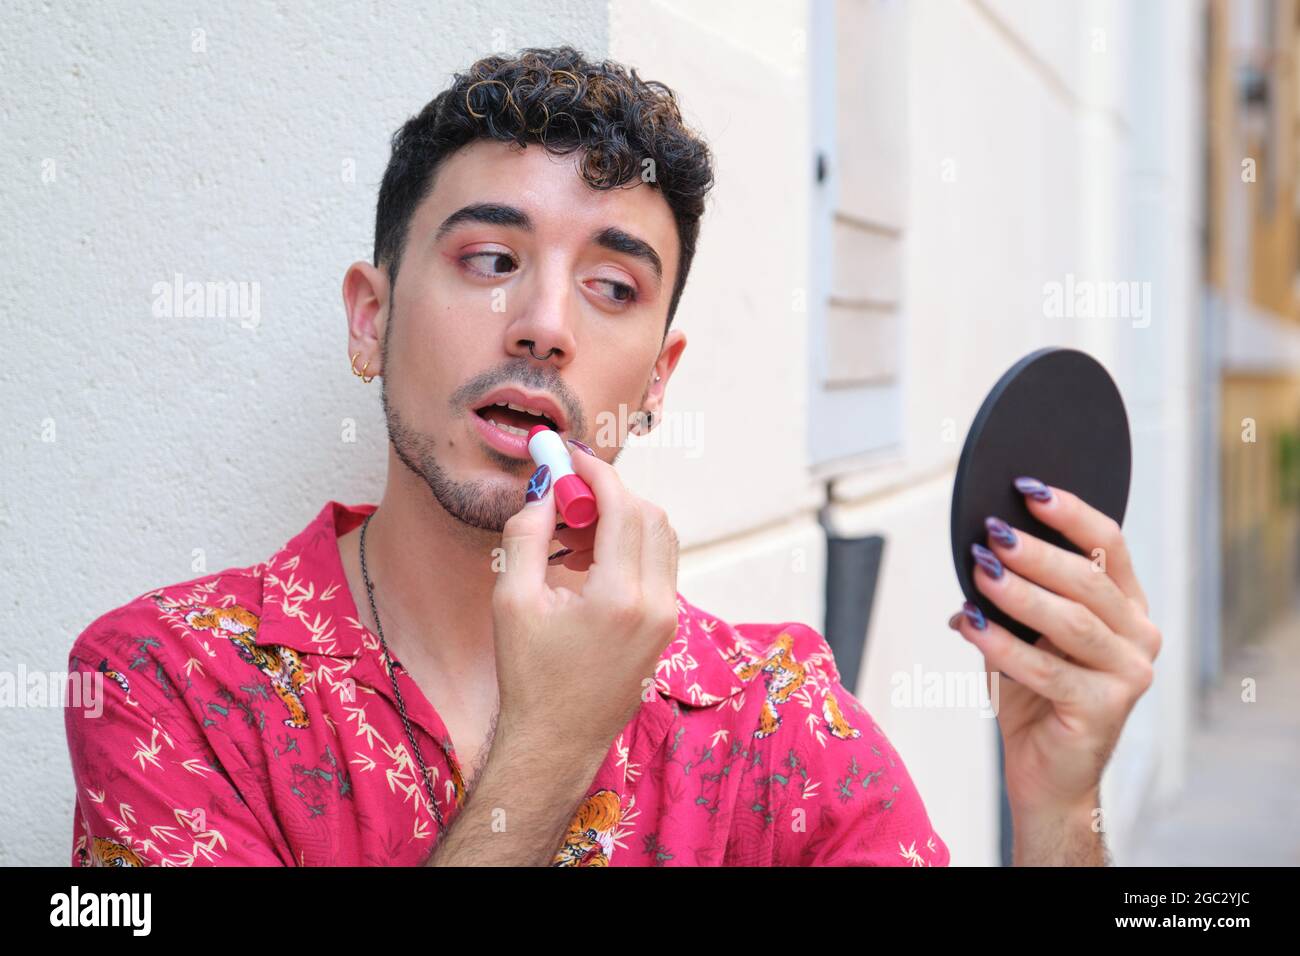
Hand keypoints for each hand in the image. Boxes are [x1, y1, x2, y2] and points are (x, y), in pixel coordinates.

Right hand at [491, 445, 680, 759]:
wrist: (556, 741)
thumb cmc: (528, 676)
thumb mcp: (512, 600)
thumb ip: (529, 534)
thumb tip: (546, 488)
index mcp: (619, 597)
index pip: (623, 507)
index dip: (596, 473)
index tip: (570, 456)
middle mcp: (656, 604)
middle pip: (650, 515)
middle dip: (610, 494)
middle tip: (567, 496)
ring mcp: (668, 618)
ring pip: (661, 537)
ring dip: (623, 519)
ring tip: (572, 534)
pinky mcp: (667, 627)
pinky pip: (660, 565)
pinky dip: (631, 547)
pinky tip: (588, 562)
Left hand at [947, 477, 1161, 827]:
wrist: (1046, 773)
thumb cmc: (1034, 695)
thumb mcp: (1021, 631)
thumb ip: (1010, 592)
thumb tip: (977, 550)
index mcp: (1128, 607)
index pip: (1109, 545)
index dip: (1071, 513)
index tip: (1028, 489)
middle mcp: (1140, 636)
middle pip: (1088, 581)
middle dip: (1035, 552)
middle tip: (991, 534)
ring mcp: (1129, 675)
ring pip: (1071, 622)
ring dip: (1020, 593)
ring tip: (979, 572)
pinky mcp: (1104, 710)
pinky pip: (1046, 669)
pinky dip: (1003, 644)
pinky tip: (970, 623)